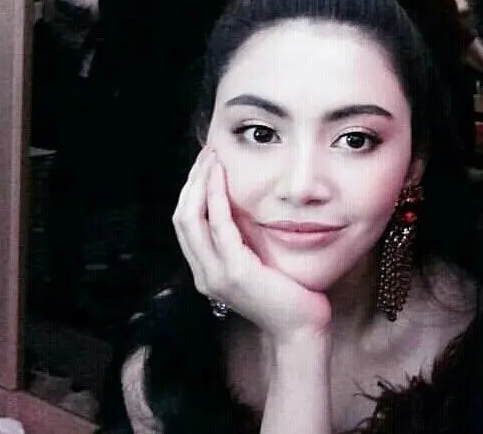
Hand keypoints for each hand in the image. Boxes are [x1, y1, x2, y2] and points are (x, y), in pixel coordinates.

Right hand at [172, 148, 331, 342]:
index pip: (187, 225)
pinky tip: (222, 179)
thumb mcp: (259, 267)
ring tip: (212, 158)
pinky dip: (216, 200)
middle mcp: (204, 274)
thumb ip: (244, 246)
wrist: (300, 329)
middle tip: (207, 153)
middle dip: (192, 182)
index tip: (205, 165)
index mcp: (207, 272)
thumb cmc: (288, 296)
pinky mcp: (235, 273)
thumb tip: (245, 215)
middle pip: (182, 218)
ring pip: (191, 219)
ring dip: (200, 184)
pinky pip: (219, 228)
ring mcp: (215, 275)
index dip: (191, 192)